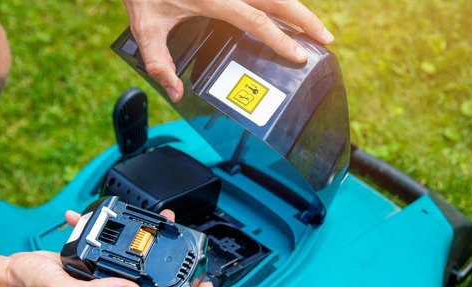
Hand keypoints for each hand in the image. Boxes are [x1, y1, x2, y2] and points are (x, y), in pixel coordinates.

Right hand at [65, 209, 213, 286]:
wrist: (7, 276)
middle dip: (174, 270)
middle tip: (194, 254)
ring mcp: (103, 284)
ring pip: (136, 267)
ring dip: (149, 246)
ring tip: (163, 226)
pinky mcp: (94, 267)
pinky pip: (113, 251)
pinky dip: (113, 233)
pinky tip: (107, 220)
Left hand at [121, 0, 333, 101]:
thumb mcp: (145, 28)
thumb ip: (159, 62)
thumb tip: (175, 92)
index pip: (257, 21)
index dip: (281, 39)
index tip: (299, 56)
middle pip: (279, 1)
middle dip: (306, 21)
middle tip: (326, 40)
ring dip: (298, 9)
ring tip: (315, 29)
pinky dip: (280, 2)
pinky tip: (290, 13)